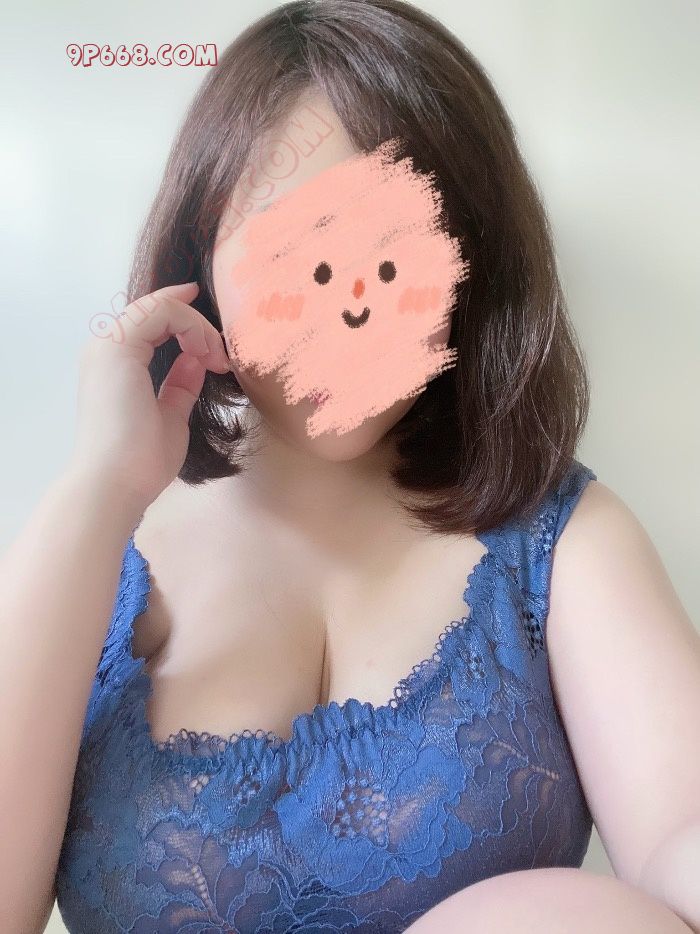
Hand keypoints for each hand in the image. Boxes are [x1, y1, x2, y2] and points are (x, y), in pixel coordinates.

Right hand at [69, 281, 229, 513]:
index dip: (186, 321)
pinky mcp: (117, 347)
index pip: (151, 324)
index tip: (218, 340)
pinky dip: (191, 325)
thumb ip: (180, 385)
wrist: (116, 482)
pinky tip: (207, 353)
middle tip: (223, 358)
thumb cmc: (141, 460)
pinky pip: (159, 311)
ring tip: (218, 359)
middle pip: (156, 311)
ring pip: (159, 306)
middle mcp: (106, 349)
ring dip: (197, 326)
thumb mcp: (171, 415)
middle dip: (197, 326)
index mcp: (115, 365)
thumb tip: (196, 361)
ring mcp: (108, 346)